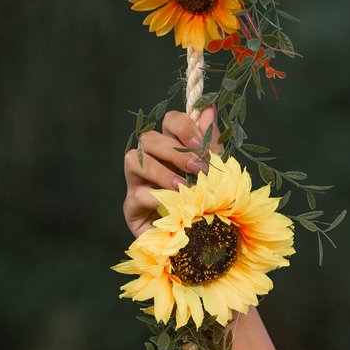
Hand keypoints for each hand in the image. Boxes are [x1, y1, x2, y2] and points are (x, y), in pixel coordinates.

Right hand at [122, 106, 220, 236]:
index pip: (170, 121)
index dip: (184, 127)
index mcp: (173, 147)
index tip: (202, 145)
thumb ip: (211, 141)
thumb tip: (209, 106)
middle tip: (199, 169)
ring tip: (184, 188)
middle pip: (149, 138)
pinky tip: (174, 204)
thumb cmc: (211, 203)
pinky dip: (155, 197)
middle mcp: (151, 161)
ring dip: (161, 171)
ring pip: (133, 159)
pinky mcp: (132, 208)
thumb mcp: (217, 171)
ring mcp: (138, 183)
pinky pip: (135, 194)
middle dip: (175, 151)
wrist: (207, 242)